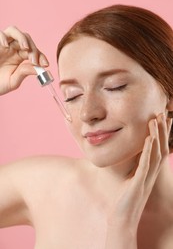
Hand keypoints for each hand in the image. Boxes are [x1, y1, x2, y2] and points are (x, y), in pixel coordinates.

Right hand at [0, 26, 48, 94]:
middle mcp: (12, 48)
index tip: (46, 65)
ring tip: (25, 48)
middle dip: (33, 49)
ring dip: (22, 38)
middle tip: (34, 60)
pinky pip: (0, 33)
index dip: (41, 56)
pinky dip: (3, 37)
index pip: (34, 52)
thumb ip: (25, 72)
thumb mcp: (13, 81)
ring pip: (14, 31)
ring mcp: (3, 44)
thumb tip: (39, 69)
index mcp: (20, 56)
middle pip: (27, 39)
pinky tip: (6, 45)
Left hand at [105, 114, 171, 247]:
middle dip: (162, 130)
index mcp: (148, 171)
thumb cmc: (124, 198)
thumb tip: (126, 154)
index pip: (158, 149)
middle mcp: (151, 173)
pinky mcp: (139, 183)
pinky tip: (149, 138)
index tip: (163, 119)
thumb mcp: (128, 178)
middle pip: (160, 148)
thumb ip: (131, 167)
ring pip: (155, 153)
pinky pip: (145, 164)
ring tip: (156, 120)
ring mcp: (146, 178)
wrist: (122, 218)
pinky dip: (148, 151)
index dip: (162, 134)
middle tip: (163, 113)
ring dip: (156, 136)